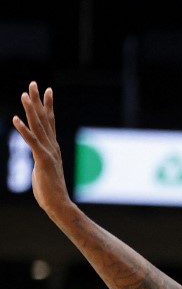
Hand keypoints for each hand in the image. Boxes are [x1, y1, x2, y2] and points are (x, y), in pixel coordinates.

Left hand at [13, 82, 71, 213]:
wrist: (59, 205)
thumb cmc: (51, 192)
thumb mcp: (45, 170)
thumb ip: (43, 160)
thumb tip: (41, 159)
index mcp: (53, 147)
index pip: (51, 122)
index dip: (48, 105)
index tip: (47, 91)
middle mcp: (52, 146)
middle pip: (45, 119)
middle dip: (39, 101)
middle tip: (35, 83)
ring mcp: (48, 152)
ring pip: (38, 127)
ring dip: (31, 110)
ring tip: (24, 95)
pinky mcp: (42, 160)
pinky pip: (31, 142)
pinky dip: (23, 130)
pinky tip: (16, 119)